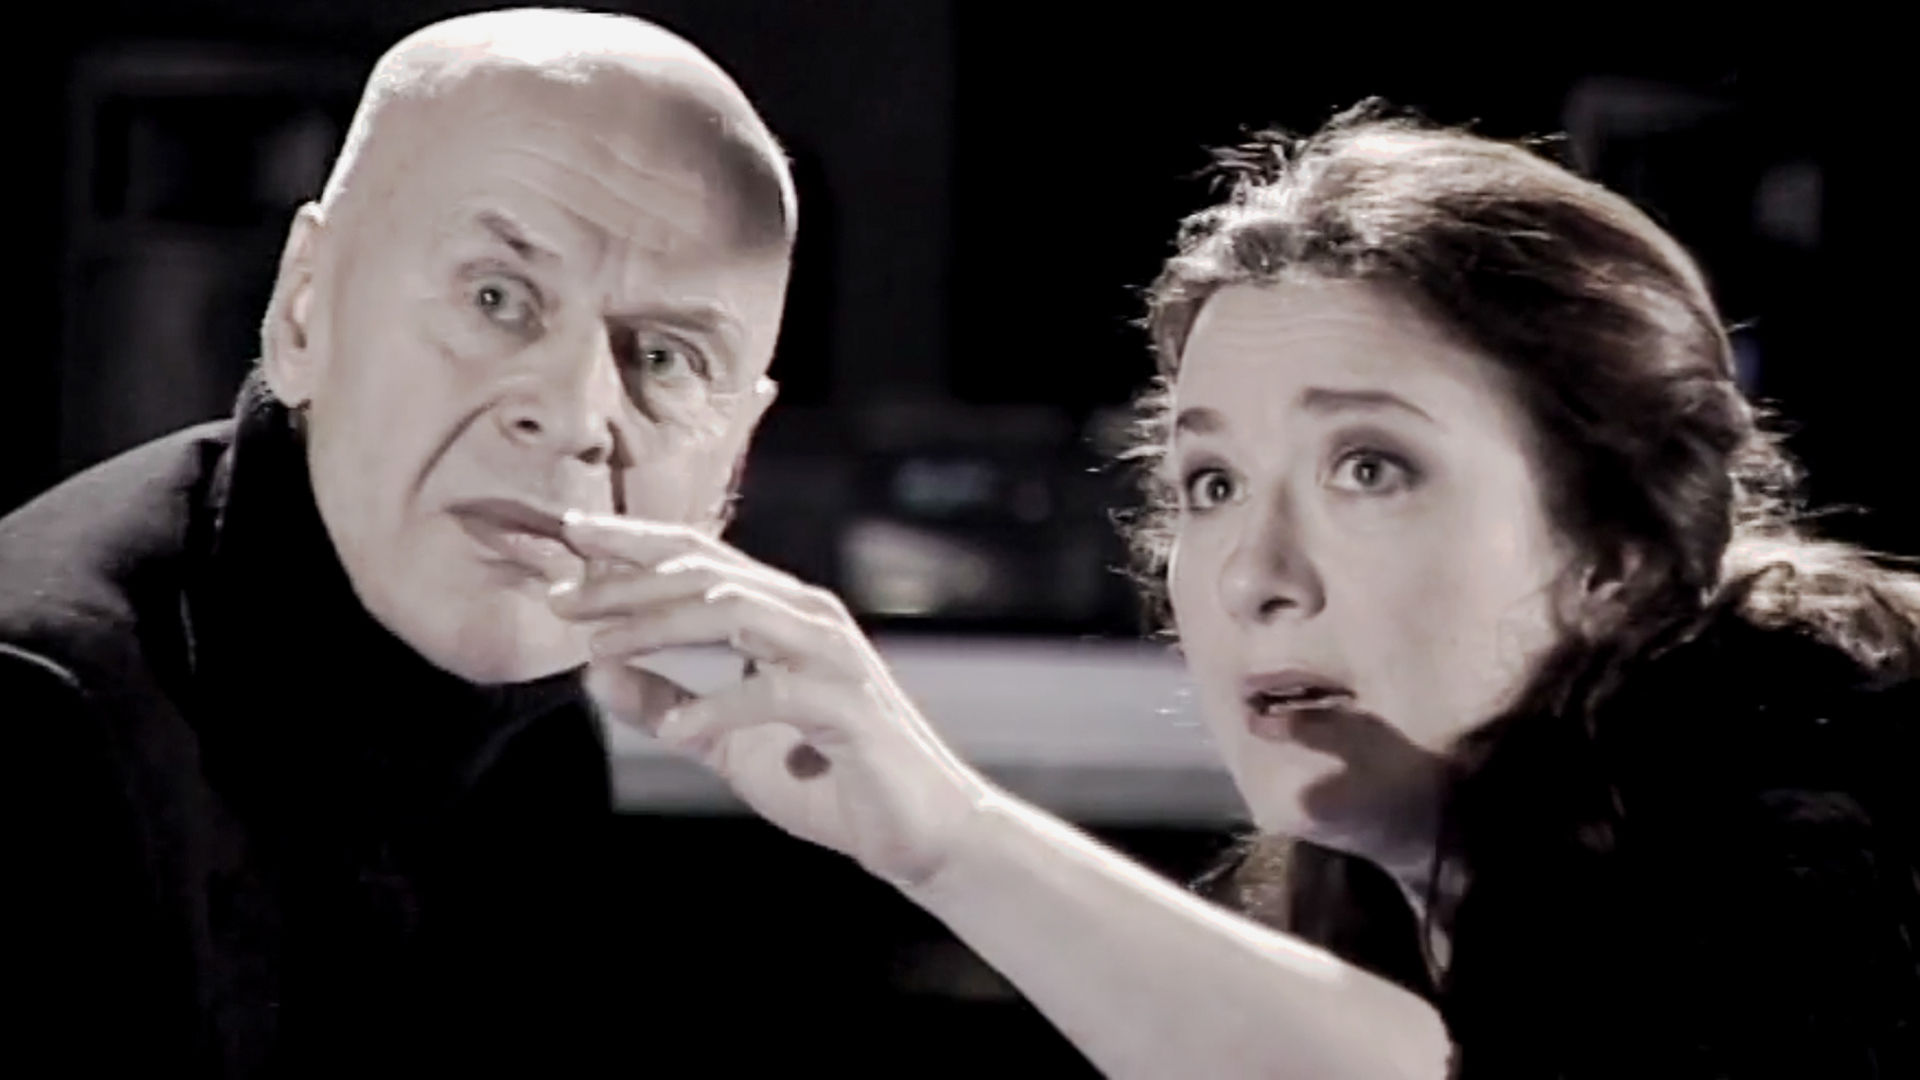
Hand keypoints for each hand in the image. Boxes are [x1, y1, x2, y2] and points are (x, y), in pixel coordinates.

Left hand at [549, 512, 996, 886]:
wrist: (920, 833)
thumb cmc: (829, 780)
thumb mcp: (726, 743)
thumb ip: (668, 705)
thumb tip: (594, 674)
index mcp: (781, 616)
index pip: (700, 558)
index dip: (633, 543)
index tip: (569, 535)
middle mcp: (809, 619)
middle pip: (708, 574)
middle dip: (627, 582)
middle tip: (561, 598)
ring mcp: (833, 657)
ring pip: (737, 611)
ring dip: (662, 626)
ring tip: (601, 648)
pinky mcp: (848, 708)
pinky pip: (775, 693)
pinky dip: (720, 708)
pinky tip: (678, 732)